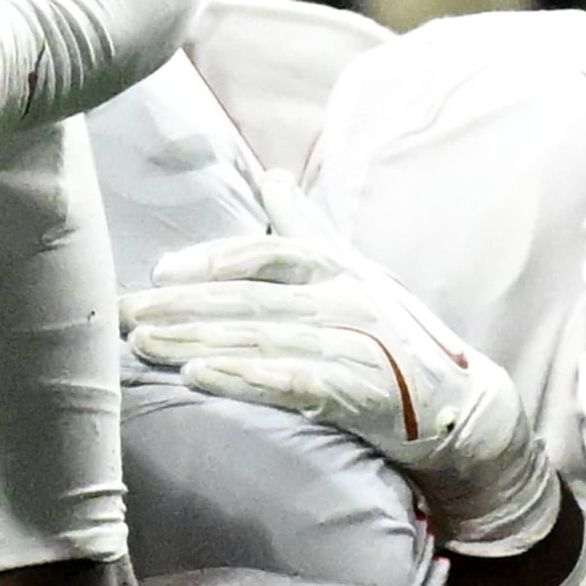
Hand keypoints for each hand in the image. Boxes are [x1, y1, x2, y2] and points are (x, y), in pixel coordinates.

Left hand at [119, 232, 561, 554]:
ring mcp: (356, 346)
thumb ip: (307, 229)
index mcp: (340, 271)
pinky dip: (243, 378)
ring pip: (263, 340)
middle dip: (180, 307)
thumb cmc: (396, 338)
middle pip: (251, 299)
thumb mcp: (354, 275)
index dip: (214, 260)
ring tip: (143, 347)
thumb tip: (272, 177)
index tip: (161, 273)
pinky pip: (293, 382)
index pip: (270, 255)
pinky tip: (198, 378)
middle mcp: (347, 301)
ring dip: (197, 341)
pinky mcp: (361, 393)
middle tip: (121, 315)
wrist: (464, 409)